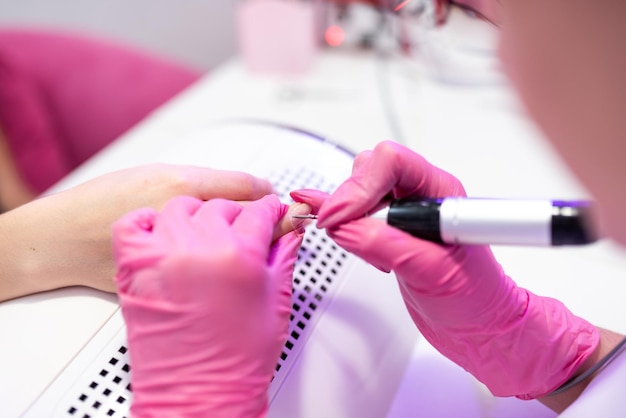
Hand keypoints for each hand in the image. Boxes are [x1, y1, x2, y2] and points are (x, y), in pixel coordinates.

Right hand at [0, 164, 278, 300]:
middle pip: (252, 220)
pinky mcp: (175, 281)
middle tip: (265, 220)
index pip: (251, 189)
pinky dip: (226, 267)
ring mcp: (182, 256)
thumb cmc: (105, 201)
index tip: (275, 200)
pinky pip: (217, 273)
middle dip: (263, 220)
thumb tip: (251, 189)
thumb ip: (206, 182)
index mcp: (182, 187)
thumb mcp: (159, 174)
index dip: (268, 195)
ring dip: (248, 244)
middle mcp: (187, 223)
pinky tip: (220, 264)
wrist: (66, 240)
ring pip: (239, 249)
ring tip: (237, 242)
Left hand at [113, 194, 301, 416]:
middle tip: (241, 230)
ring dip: (195, 215)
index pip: (259, 211)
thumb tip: (289, 233)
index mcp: (239, 255)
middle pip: (221, 206)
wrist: (197, 394)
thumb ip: (283, 256)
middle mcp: (199, 249)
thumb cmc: (236, 359)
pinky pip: (134, 223)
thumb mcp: (275, 301)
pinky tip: (163, 233)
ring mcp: (163, 255)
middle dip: (236, 215)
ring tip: (203, 234)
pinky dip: (147, 221)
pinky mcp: (134, 266)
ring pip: (180, 207)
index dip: (270, 209)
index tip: (271, 210)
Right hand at [291, 141, 598, 399]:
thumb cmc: (477, 300)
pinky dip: (340, 220)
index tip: (340, 218)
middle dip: (351, 198)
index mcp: (441, 194)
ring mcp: (405, 214)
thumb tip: (346, 227)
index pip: (392, 162)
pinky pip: (357, 214)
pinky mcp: (390, 232)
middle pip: (370, 169)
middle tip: (341, 229)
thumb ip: (388, 246)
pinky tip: (326, 221)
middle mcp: (422, 197)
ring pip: (359, 189)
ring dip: (348, 214)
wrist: (479, 327)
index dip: (360, 186)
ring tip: (360, 246)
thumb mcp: (435, 274)